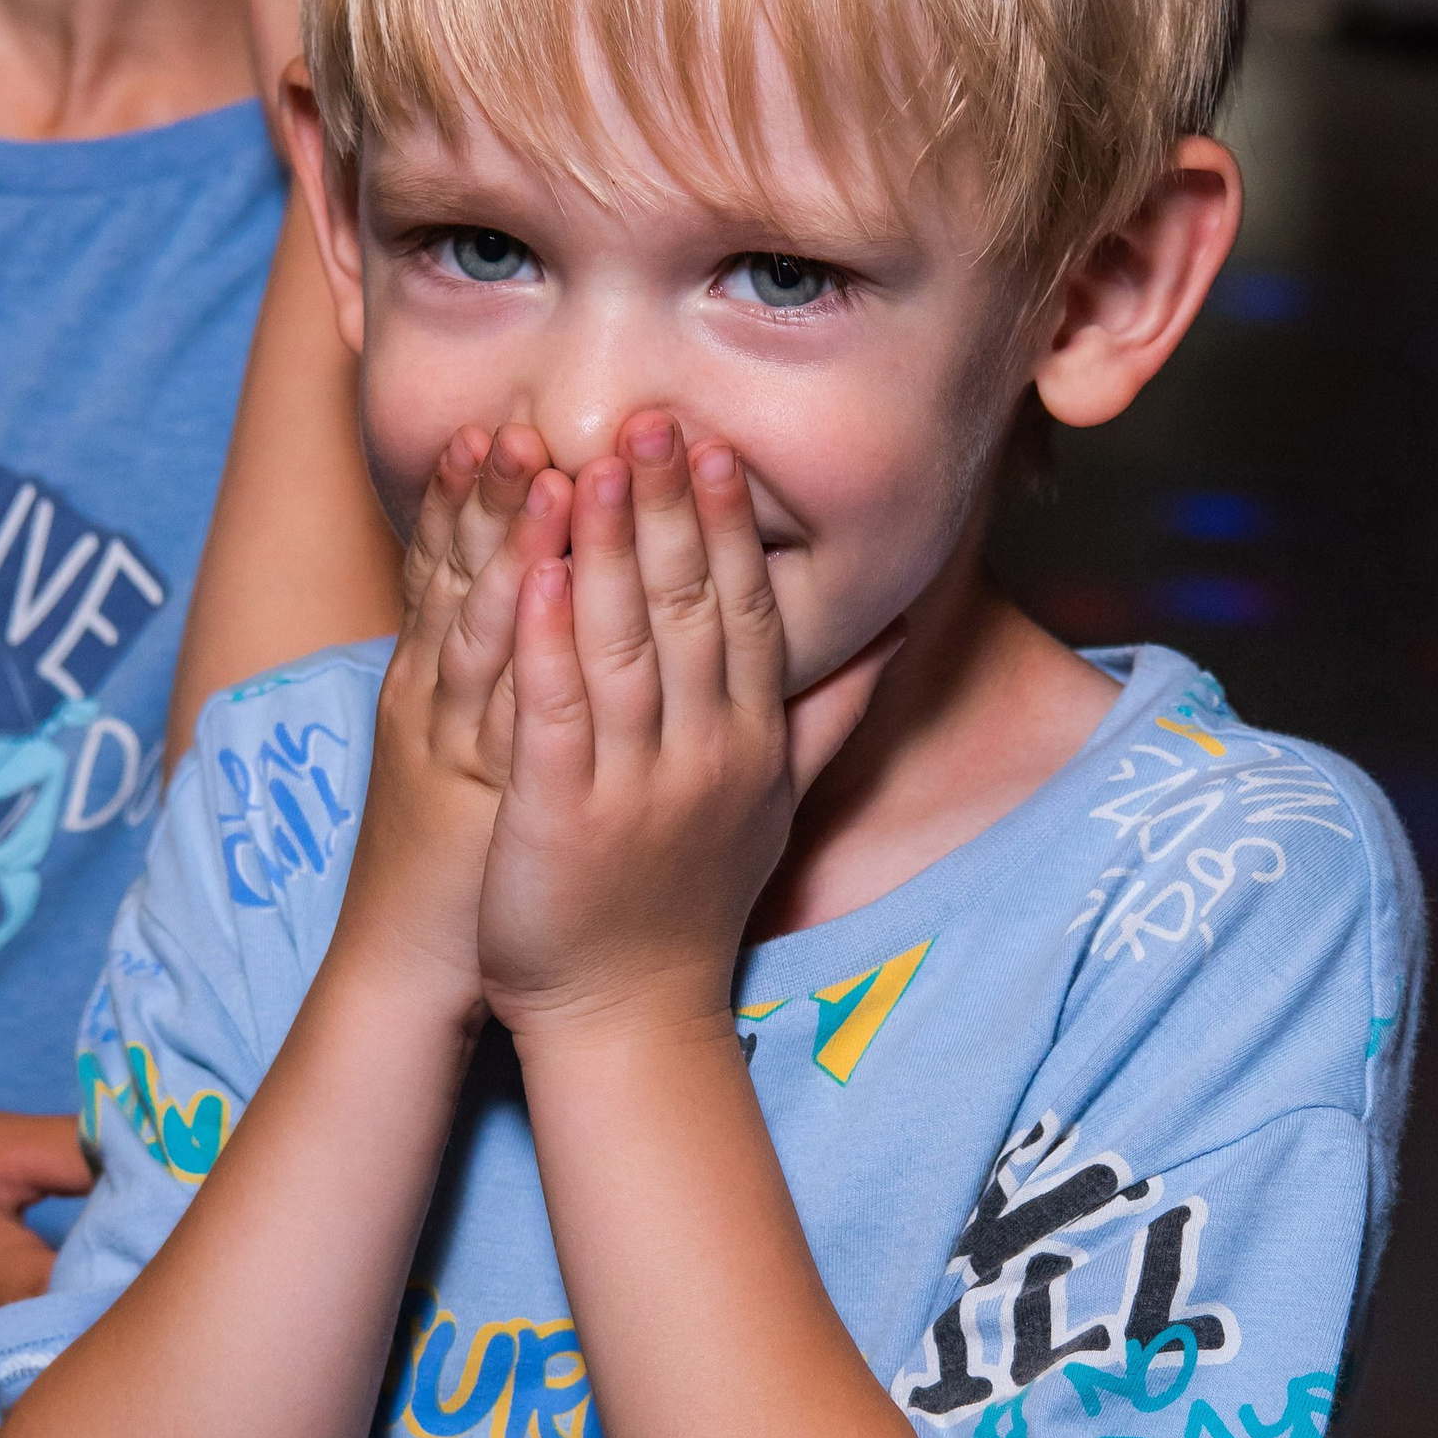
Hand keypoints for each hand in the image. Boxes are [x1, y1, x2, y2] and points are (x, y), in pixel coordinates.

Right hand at [330, 424, 570, 1022]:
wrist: (415, 970)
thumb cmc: (468, 865)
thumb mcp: (486, 756)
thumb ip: (516, 684)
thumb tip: (555, 619)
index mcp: (437, 686)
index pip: (451, 571)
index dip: (473, 501)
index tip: (501, 427)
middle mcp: (434, 701)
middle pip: (454, 579)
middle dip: (485, 497)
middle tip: (514, 417)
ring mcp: (452, 743)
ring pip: (472, 622)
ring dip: (500, 537)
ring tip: (529, 459)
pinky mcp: (480, 788)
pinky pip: (498, 698)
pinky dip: (516, 629)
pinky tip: (542, 571)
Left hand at [480, 415, 896, 1041]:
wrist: (626, 1018)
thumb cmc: (687, 905)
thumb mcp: (776, 804)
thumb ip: (830, 715)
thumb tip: (901, 631)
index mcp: (749, 743)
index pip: (747, 612)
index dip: (730, 527)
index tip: (715, 447)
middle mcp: (705, 755)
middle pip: (691, 609)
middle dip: (670, 509)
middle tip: (651, 419)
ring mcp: (636, 784)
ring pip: (625, 643)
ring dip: (608, 546)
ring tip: (589, 460)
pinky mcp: (562, 813)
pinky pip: (559, 709)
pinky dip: (547, 635)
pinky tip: (536, 569)